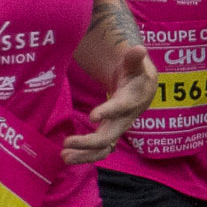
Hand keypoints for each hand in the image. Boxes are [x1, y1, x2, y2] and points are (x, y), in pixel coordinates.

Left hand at [63, 45, 156, 163]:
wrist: (142, 88)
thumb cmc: (136, 73)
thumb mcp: (135, 64)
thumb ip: (134, 58)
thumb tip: (139, 49)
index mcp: (130, 101)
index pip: (119, 108)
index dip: (108, 112)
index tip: (92, 116)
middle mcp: (124, 120)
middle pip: (108, 137)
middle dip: (88, 142)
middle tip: (67, 142)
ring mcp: (116, 130)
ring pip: (103, 149)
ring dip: (84, 155)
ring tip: (64, 157)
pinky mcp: (109, 134)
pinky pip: (98, 151)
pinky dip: (84, 155)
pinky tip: (68, 156)